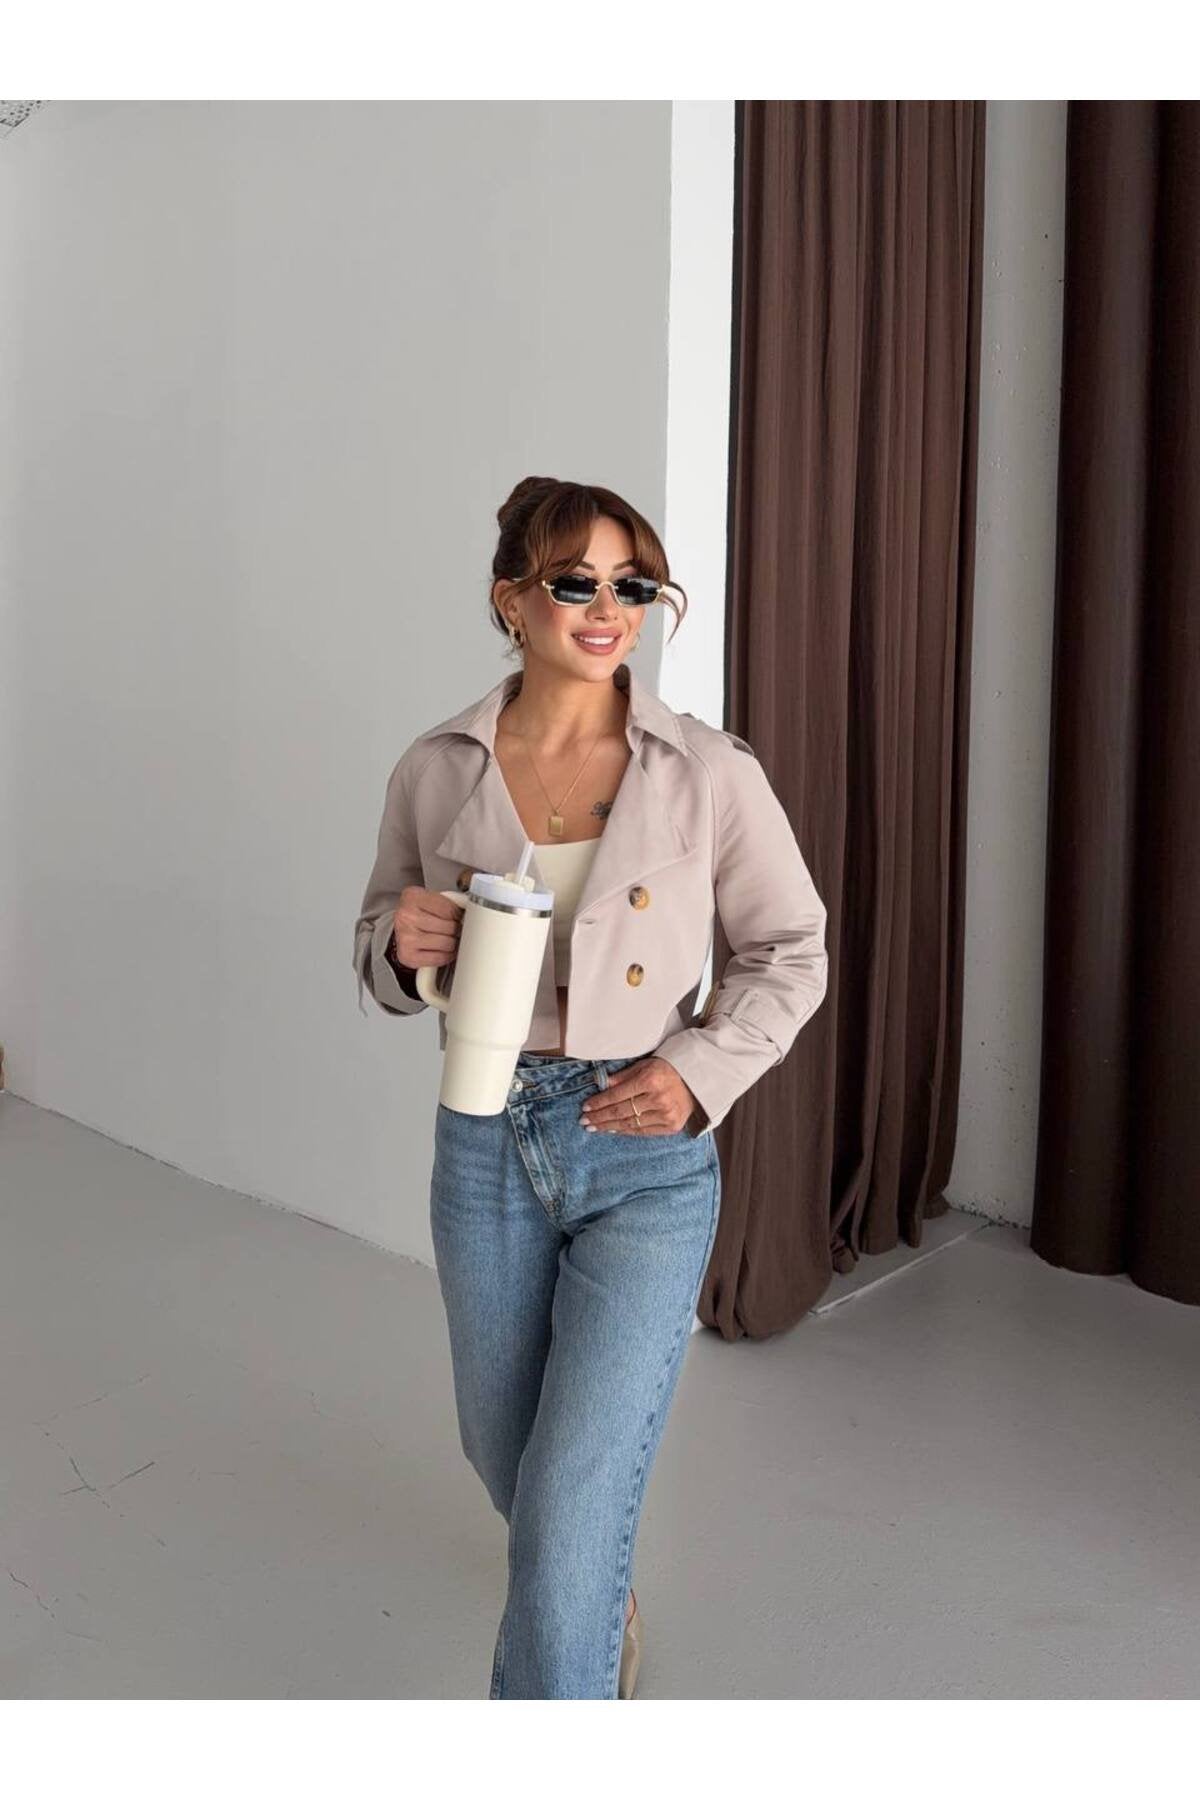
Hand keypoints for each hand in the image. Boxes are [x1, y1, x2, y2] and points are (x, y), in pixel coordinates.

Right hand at [391, 886, 461, 976]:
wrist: (399, 930)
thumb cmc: (418, 914)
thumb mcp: (430, 899)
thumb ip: (450, 901)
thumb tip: (471, 911)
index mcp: (413, 897)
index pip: (449, 908)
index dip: (459, 914)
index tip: (458, 917)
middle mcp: (406, 916)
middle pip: (449, 926)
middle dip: (456, 929)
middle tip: (453, 929)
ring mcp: (406, 937)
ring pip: (447, 943)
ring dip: (452, 943)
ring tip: (447, 938)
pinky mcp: (408, 956)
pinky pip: (440, 958)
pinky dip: (446, 955)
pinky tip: (442, 949)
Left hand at [579, 1056, 702, 1136]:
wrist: (696, 1080)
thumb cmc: (667, 1069)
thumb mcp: (644, 1065)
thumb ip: (623, 1077)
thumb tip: (601, 1085)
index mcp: (650, 1080)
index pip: (617, 1095)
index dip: (599, 1102)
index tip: (585, 1107)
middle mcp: (658, 1099)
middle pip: (620, 1111)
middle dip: (599, 1117)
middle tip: (584, 1121)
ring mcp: (666, 1115)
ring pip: (630, 1124)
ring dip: (609, 1127)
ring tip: (594, 1127)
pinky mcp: (671, 1126)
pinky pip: (643, 1132)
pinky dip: (626, 1131)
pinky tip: (613, 1130)